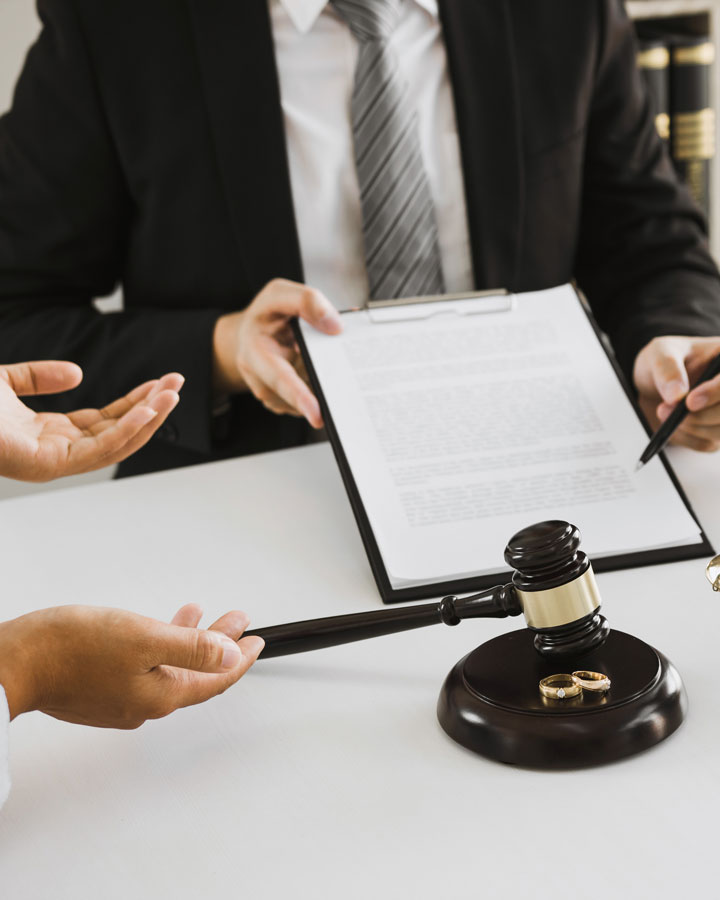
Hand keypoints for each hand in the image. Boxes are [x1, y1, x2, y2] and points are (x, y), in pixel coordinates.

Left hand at [0, 361, 183, 480]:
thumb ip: (39, 377)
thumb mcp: (5, 382)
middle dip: (150, 409)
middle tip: (176, 384)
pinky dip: (128, 430)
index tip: (160, 382)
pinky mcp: (49, 466)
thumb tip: (78, 373)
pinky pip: (100, 450)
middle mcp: (56, 452)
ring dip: (148, 420)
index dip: (134, 401)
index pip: (104, 421)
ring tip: (172, 395)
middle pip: (116, 433)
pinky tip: (147, 410)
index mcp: (49, 435)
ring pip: (115, 445)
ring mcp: (54, 462)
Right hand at [0, 604, 263, 726]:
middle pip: (195, 673)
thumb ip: (191, 647)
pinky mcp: (100, 690)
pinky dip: (161, 646)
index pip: (215, 680)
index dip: (239, 659)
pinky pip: (145, 667)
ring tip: (199, 613)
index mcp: (161, 694)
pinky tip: (157, 627)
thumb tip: (229, 656)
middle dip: (220, 644)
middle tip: (237, 620)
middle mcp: (144, 704)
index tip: (257, 640)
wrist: (13, 664)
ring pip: (170, 667)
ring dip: (189, 640)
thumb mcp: (143, 637)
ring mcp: (121, 699)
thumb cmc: (71, 649)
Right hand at [213, 279, 342, 427]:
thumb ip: (306, 301)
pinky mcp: (281, 402)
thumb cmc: (266, 314)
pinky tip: (320, 374)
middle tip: (338, 406)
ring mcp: (270, 394)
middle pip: (293, 398)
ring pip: (304, 400)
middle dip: (316, 403)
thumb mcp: (280, 293)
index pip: (279, 377)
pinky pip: (307, 401)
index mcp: (255, 351)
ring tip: (324, 366)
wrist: (251, 331)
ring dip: (320, 388)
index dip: (298, 396)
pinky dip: (319, 388)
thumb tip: (334, 325)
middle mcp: (259, 378)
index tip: (316, 413)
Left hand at [633, 336, 719, 451]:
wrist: (652, 383)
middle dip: (698, 416)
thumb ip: (667, 369)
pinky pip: (707, 443)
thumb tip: (678, 394)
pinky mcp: (716, 429)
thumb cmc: (662, 362)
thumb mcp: (659, 354)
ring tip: (663, 412)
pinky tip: (671, 425)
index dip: (715, 393)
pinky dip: (686, 438)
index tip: (690, 402)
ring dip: (690, 427)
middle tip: (665, 409)